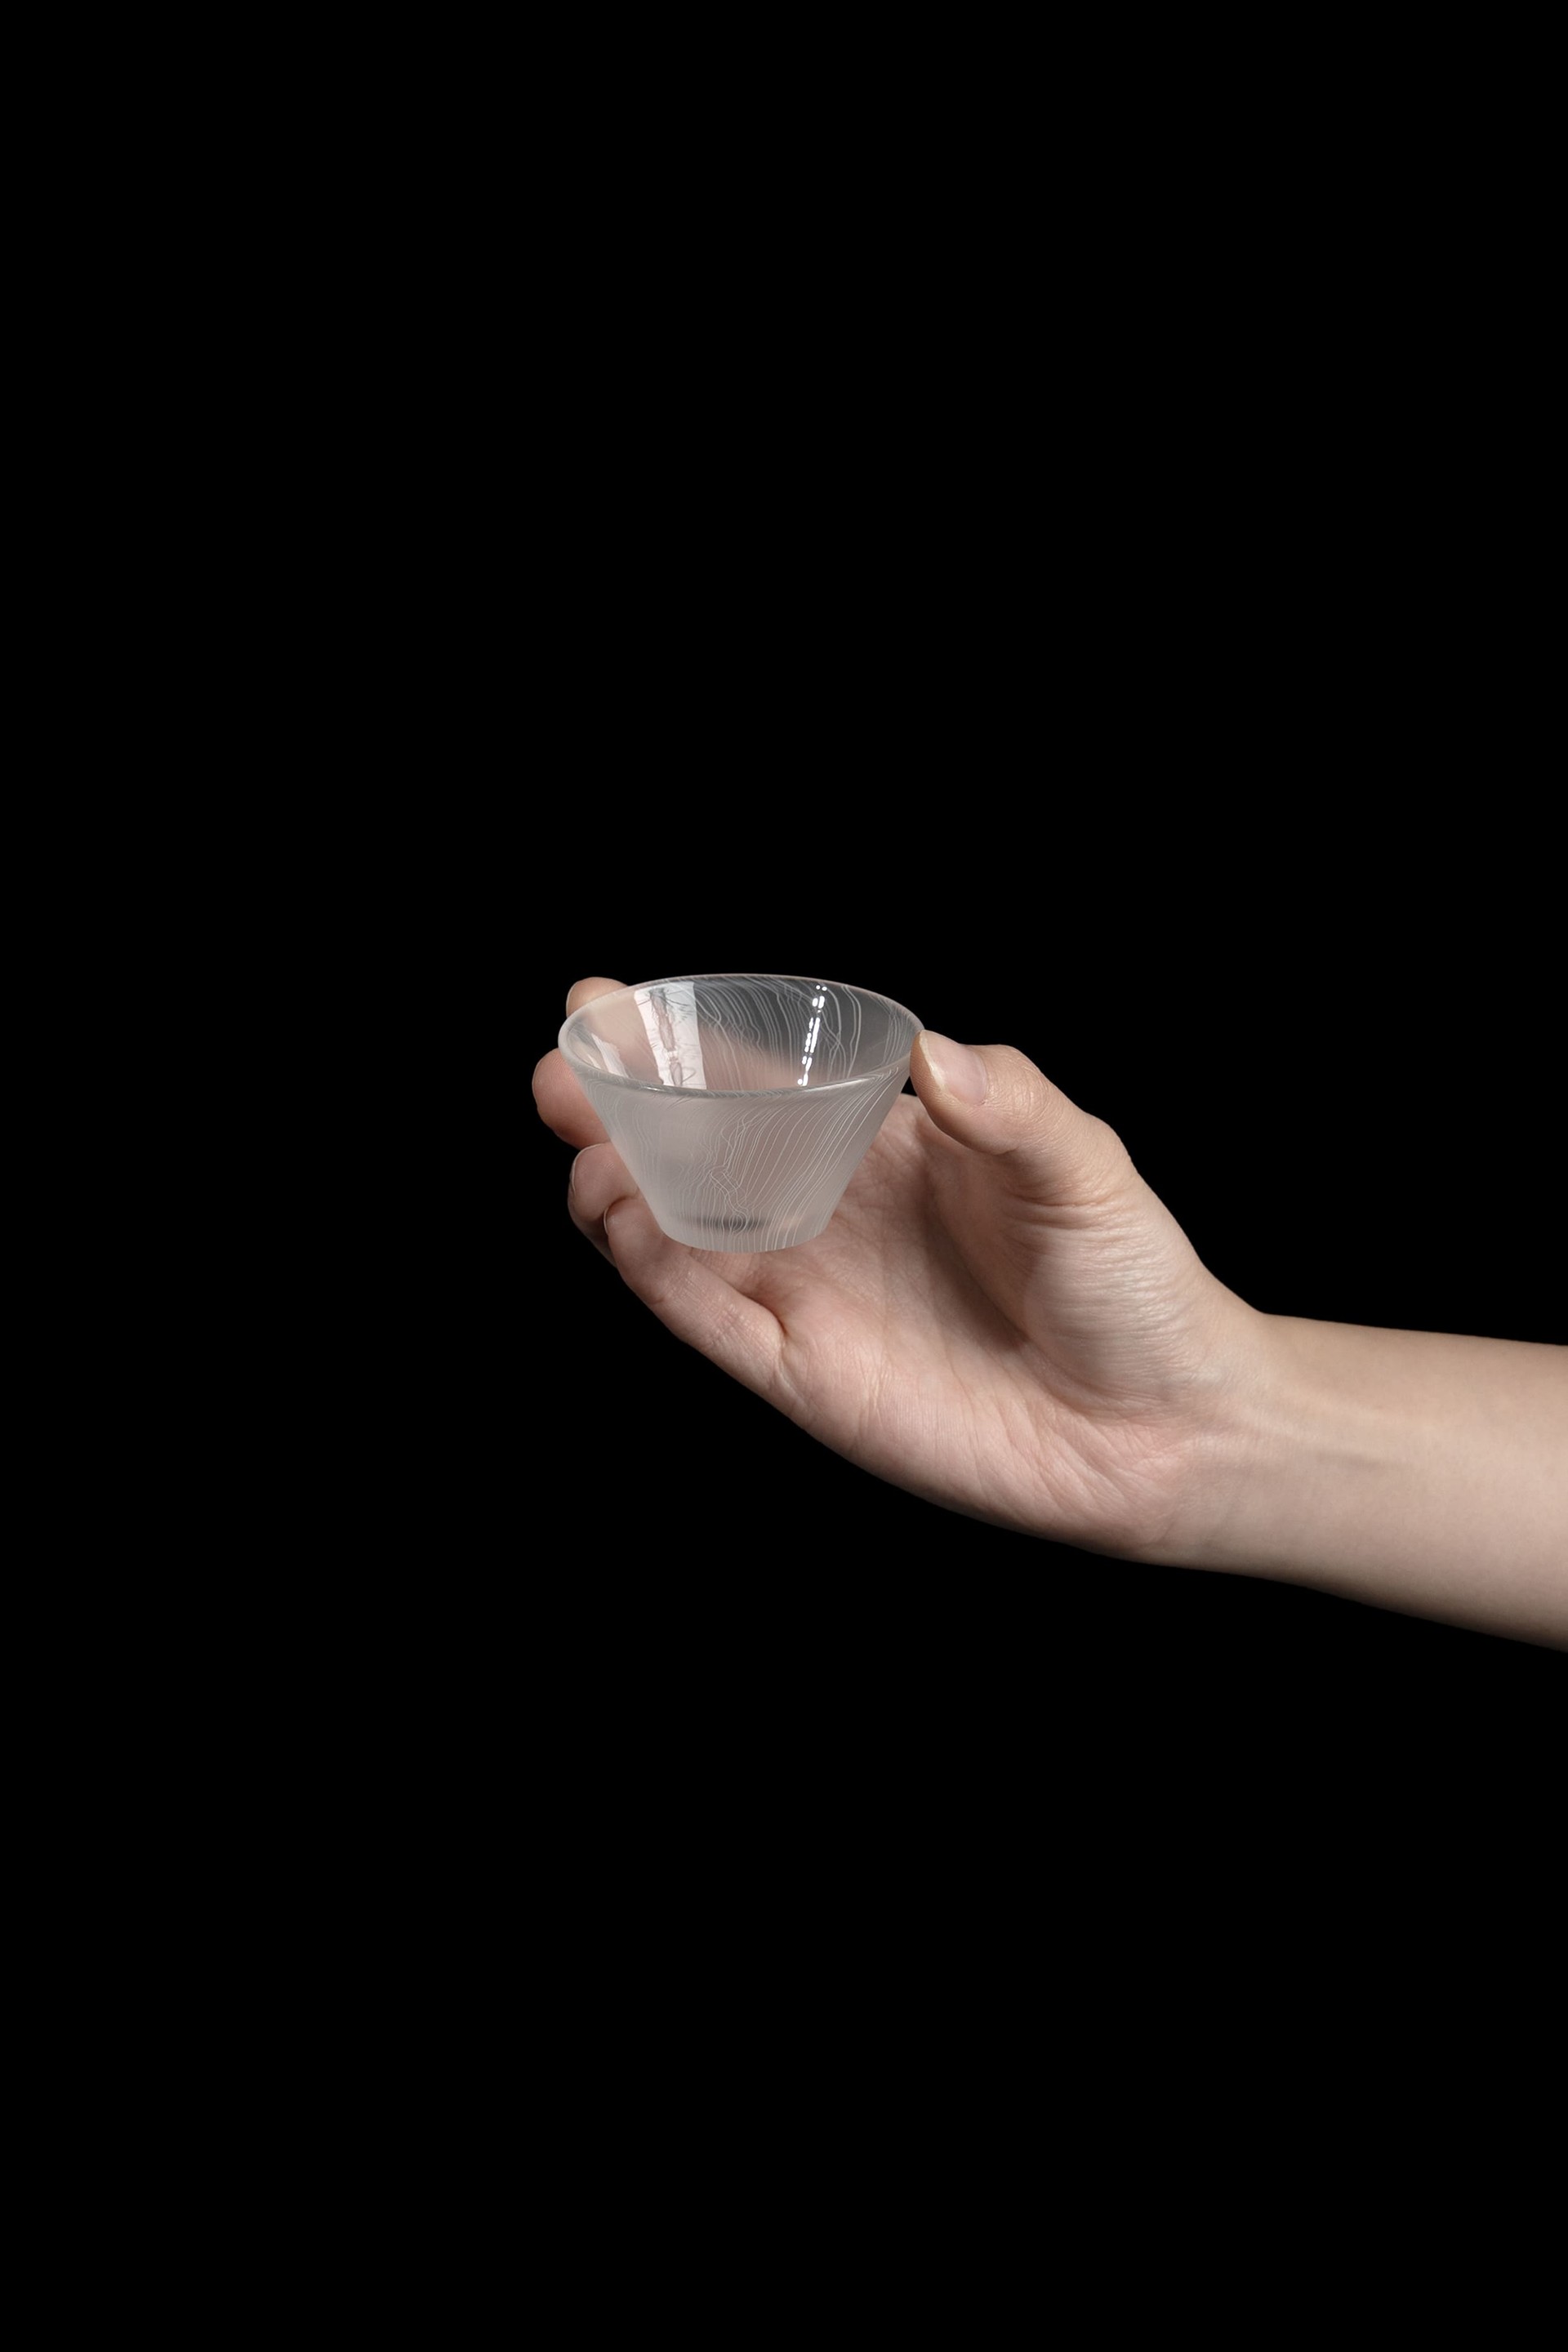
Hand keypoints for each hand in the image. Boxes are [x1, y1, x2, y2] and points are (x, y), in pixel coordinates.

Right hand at [533, 977, 1255, 1557]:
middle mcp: (826, 1221)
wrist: (1167, 1423)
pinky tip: (632, 1226)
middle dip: (614, 1113)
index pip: (753, 1085)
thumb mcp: (1083, 1165)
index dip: (675, 1046)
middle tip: (561, 1076)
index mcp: (878, 1150)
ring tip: (594, 1152)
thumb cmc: (1135, 1283)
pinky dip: (658, 1275)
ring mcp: (808, 1300)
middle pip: (688, 1157)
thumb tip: (934, 1054)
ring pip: (675, 1238)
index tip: (602, 999)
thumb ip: (1010, 1103)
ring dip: (618, 1191)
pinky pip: (708, 1322)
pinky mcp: (805, 1379)